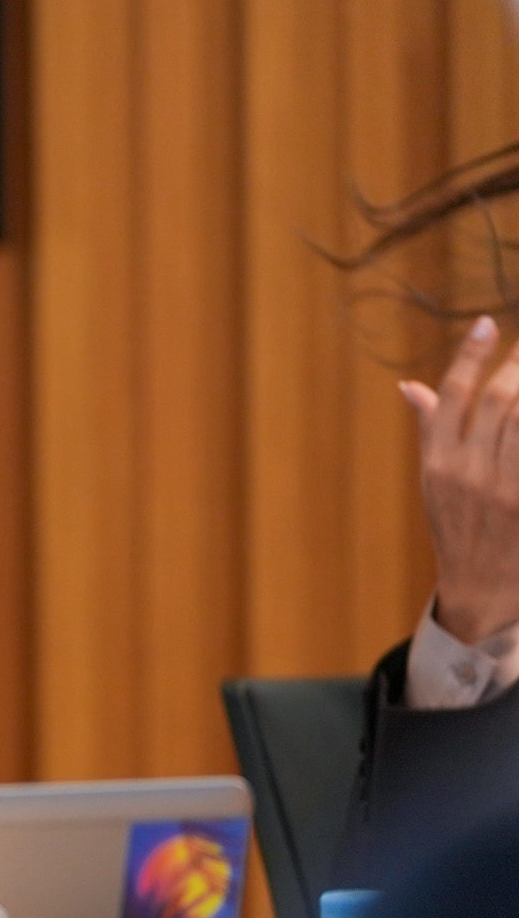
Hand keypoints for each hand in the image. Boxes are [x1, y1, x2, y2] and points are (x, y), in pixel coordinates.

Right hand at [401, 316, 518, 644]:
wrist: (483, 594)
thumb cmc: (459, 532)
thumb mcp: (435, 484)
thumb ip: (431, 431)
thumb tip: (412, 387)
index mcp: (438, 465)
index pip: (452, 398)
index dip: (470, 357)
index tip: (488, 323)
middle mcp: (469, 475)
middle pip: (499, 400)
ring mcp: (505, 491)